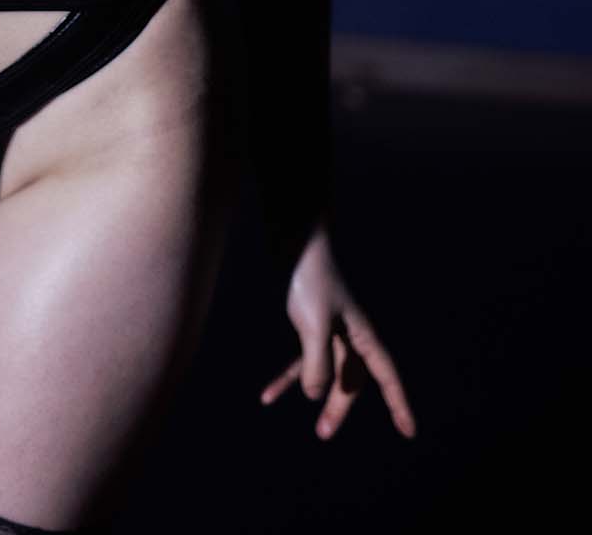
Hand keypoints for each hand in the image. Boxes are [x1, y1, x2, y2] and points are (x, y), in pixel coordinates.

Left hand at [259, 229, 416, 441]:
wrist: (294, 244)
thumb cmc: (310, 279)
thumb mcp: (314, 324)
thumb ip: (317, 364)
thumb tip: (314, 394)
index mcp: (363, 335)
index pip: (386, 376)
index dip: (398, 404)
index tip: (409, 432)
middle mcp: (351, 335)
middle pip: (353, 381)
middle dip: (340, 407)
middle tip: (324, 433)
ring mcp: (329, 331)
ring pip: (329, 374)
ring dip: (319, 397)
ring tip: (316, 429)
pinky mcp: (308, 325)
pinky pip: (301, 360)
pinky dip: (287, 378)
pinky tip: (268, 396)